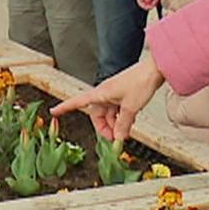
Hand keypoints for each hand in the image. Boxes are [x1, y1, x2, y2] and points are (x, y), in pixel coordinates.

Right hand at [52, 58, 166, 142]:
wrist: (154, 70)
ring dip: (115, 125)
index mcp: (100, 93)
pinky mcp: (123, 95)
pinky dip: (121, 119)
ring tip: (125, 133)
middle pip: (97, 115)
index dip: (64, 107)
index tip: (54, 112)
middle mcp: (104, 93)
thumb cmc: (140, 81)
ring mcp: (114, 94)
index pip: (77, 102)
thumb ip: (123, 125)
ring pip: (108, 114)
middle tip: (114, 139)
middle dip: (104, 128)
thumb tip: (117, 138)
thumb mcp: (130, 108)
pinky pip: (117, 110)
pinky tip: (129, 124)